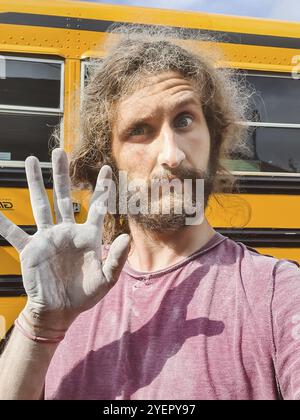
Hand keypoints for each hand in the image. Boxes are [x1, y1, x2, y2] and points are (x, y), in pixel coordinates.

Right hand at [0, 149, 129, 336]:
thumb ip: (117, 258)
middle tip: (60, 151)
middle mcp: (67, 231)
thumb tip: (128, 237)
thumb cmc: (84, 295)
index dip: (103, 188)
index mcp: (88, 236)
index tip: (107, 169)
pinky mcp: (30, 249)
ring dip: (35, 183)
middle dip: (62, 174)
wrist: (60, 311)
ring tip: (30, 161)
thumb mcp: (106, 279)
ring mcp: (47, 238)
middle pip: (64, 196)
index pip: (97, 207)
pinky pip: (13, 233)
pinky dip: (2, 222)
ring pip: (40, 205)